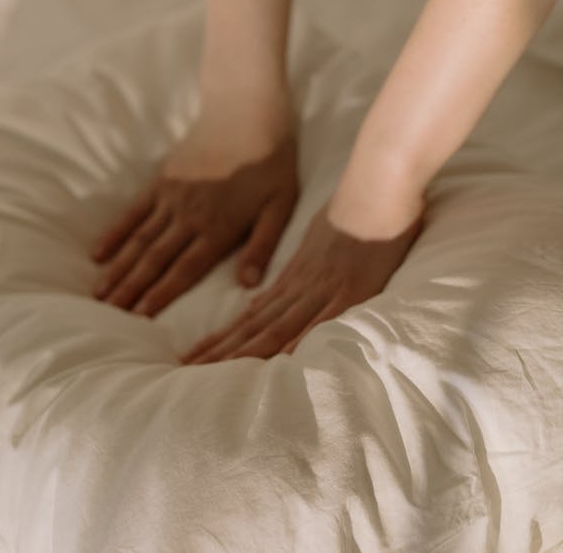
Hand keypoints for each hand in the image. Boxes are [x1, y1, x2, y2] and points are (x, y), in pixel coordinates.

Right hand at [91, 104, 298, 316]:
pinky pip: (132, 213)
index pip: (184, 270)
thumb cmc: (271, 161)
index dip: (161, 295)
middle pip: (154, 260)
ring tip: (98, 295)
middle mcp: (188, 218)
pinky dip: (114, 234)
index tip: (139, 319)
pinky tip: (98, 254)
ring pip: (139, 241)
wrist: (245, 110)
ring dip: (118, 269)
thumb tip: (248, 285)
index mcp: (218, 228)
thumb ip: (262, 245)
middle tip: (108, 316)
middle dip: (131, 290)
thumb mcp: (280, 205)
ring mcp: (170, 199)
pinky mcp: (161, 182)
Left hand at [180, 202, 421, 363]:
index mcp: (291, 280)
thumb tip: (258, 304)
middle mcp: (301, 288)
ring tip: (214, 372)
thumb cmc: (349, 217)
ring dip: (246, 351)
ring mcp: (325, 290)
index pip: (247, 317)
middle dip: (221, 351)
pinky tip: (282, 358)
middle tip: (186, 370)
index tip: (191, 356)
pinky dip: (302, 339)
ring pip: (278, 326)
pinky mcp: (352, 292)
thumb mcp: (309, 247)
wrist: (376, 191)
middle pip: (254, 327)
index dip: (219, 339)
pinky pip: (325, 319)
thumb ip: (287, 280)